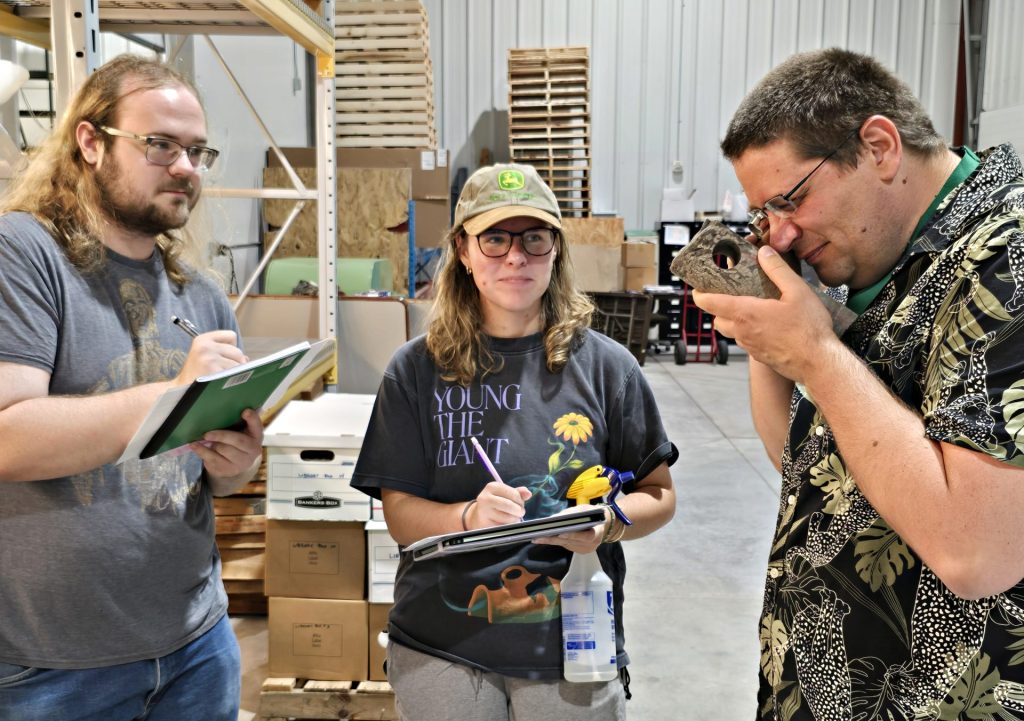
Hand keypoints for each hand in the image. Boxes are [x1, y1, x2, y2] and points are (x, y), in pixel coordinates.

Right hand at [174, 331, 247, 385]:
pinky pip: (235, 374)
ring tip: (221, 378)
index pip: (231, 336)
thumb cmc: (196, 375)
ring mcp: (209, 359)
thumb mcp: (205, 357)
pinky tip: (223, 384)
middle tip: (222, 372)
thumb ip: (224, 353)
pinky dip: (233, 380)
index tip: (224, 357)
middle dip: (235, 362)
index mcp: (202, 340)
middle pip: (238, 351)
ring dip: (235, 373)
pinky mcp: (213, 372)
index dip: (231, 347)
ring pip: (239, 364)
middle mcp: (205, 346)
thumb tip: (247, 360)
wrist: (179, 392)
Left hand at [191, 408, 263, 480]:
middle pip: (238, 441)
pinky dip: (202, 452)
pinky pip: (212, 460)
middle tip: (207, 434)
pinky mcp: (228, 470)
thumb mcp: (243, 430)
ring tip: (201, 439)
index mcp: (256, 436)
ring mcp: (240, 463)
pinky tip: (195, 447)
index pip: (257, 425)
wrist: (237, 463)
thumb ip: (241, 421)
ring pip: (223, 451)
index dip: (252, 418)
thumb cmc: (238, 441)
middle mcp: (252, 451)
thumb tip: (234, 410)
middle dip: (222, 436)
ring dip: (211, 444)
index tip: (245, 411)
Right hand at [466, 481, 531, 527]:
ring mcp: (484, 513)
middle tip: (519, 512)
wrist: (477, 516)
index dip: (520, 500)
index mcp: (492, 487)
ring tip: (512, 518)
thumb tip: (528, 494)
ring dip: (515, 520)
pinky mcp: (485, 525)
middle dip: (519, 511)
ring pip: (509, 518)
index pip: (514, 494)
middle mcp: (486, 498)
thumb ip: (518, 493)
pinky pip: (504, 527)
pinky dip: (509, 527)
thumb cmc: (495, 503)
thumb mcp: (505, 494)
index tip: (519, 503)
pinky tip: (505, 524)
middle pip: (511, 506)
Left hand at [532, 504, 606, 552]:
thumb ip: (572, 514)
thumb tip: (554, 519)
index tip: (560, 533)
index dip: (573, 535)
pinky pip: (567, 546)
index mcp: (596, 533)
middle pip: (571, 542)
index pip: (585, 536)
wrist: (604, 525)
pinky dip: (557, 541)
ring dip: (552, 540)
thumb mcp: (584, 509)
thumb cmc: (593, 514)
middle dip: (554, 538)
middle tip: (538, 536)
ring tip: (537, 537)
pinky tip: (546, 537)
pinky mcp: (580, 551)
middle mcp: (591, 545)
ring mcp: (585, 550)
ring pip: (566, 545)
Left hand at [692, 245, 836, 383]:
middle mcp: (742, 332)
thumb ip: (777, 270)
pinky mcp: (760, 356)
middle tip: (727, 293)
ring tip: (749, 306)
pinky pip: (745, 341)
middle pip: (717, 318)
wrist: (819, 363)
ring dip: (732, 319)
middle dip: (717, 306)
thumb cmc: (809, 330)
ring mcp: (750, 346)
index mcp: (745, 313)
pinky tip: (765, 323)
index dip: (699, 293)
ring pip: (730, 331)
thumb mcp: (798, 290)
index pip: (709, 303)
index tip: (698, 286)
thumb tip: (764, 253)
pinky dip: (747, 330)